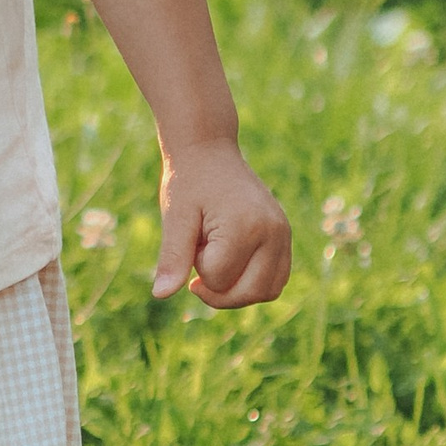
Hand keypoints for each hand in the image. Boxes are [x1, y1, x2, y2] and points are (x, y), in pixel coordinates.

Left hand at [154, 141, 291, 307]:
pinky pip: (276, 279)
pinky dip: (252, 282)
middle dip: (217, 288)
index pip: (219, 280)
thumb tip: (160, 295)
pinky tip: (230, 262)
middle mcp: (274, 232)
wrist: (209, 150)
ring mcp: (284, 234)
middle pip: (250, 294)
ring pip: (267, 292)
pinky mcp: (284, 236)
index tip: (193, 236)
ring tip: (216, 259)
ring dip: (236, 290)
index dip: (197, 267)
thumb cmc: (188, 182)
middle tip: (199, 255)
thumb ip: (173, 258)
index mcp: (246, 226)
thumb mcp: (175, 218)